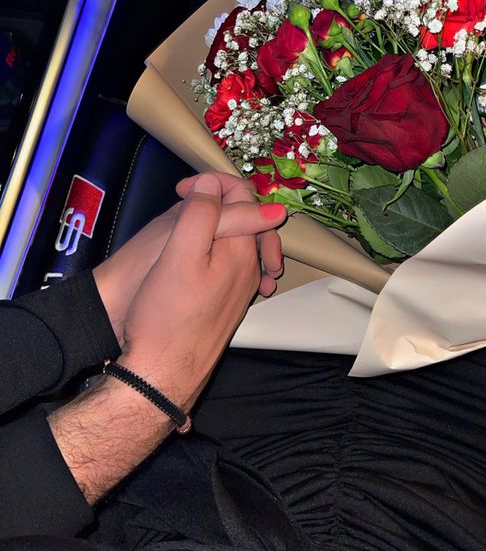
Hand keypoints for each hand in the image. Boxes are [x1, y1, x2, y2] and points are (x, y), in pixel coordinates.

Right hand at [94, 174, 282, 343]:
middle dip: (219, 202)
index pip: (244, 197)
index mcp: (242, 250)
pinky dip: (219, 248)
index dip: (212, 184)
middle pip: (247, 218)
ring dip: (219, 225)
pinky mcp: (228, 304)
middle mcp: (250, 268)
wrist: (161, 375)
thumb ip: (201, 214)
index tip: (181, 189)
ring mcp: (241, 288)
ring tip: (189, 222)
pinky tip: (198, 255)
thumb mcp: (178, 253)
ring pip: (241, 241)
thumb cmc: (165, 316)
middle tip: (185, 200)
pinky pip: (233, 264)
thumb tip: (214, 184)